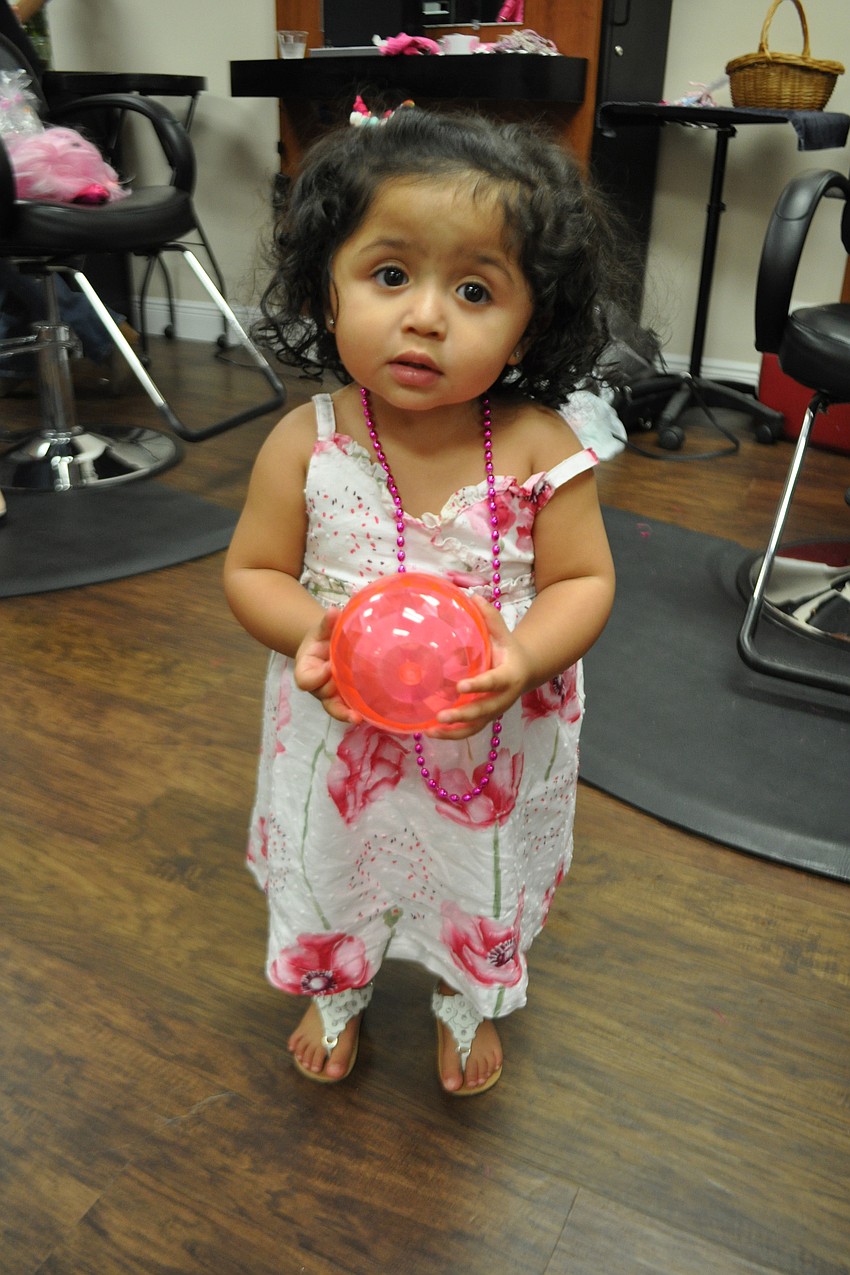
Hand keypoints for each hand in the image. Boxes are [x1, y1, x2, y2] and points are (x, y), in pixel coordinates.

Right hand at [293, 608, 361, 725]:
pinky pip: (349, 707)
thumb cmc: (323, 637)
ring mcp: (332, 694)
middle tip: (346, 693)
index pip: (305, 680)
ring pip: (335, 707)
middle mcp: (318, 686)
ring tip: (357, 717)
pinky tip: (368, 714)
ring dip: (345, 712)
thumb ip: (327, 623)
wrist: (330, 646)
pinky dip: (356, 711)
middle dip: (333, 697)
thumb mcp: (322, 629)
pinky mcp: (346, 698)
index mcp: (306, 669)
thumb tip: (333, 611)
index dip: (316, 677)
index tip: (329, 667)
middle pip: (322, 696)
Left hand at [424, 597, 532, 740]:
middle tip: (442, 715)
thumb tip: (471, 596)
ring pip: (476, 727)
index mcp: (509, 675)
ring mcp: (494, 711)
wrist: (524, 670)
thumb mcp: (502, 631)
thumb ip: (489, 616)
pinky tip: (430, 733)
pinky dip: (451, 735)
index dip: (479, 685)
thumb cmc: (507, 648)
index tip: (460, 687)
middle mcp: (503, 698)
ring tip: (431, 730)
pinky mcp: (485, 719)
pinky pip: (469, 731)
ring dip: (454, 732)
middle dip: (463, 714)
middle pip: (484, 710)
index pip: (494, 682)